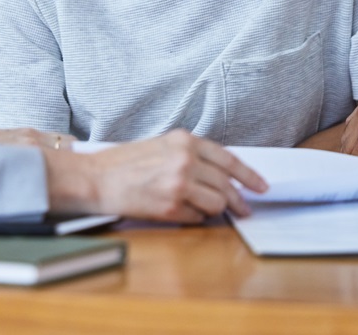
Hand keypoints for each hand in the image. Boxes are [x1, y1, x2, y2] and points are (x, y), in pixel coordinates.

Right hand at [46, 130, 267, 222]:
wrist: (96, 178)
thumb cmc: (123, 163)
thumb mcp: (161, 145)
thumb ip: (190, 155)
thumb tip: (219, 175)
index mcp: (184, 140)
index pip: (228, 159)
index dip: (248, 175)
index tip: (261, 186)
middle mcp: (185, 160)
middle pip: (226, 184)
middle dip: (239, 199)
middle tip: (245, 208)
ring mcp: (180, 184)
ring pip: (217, 203)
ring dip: (217, 210)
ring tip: (210, 211)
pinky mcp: (171, 206)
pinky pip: (198, 217)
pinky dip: (196, 217)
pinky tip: (185, 212)